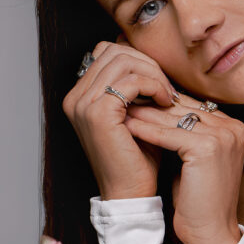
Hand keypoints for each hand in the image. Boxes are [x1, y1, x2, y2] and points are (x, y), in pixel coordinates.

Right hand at [62, 36, 177, 200]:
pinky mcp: (98, 113)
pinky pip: (131, 81)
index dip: (137, 59)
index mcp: (80, 96)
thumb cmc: (136, 157)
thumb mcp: (134, 114)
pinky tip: (166, 101)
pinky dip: (153, 86)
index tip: (159, 80)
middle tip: (167, 87)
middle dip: (147, 63)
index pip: (107, 51)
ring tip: (168, 95)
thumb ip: (133, 87)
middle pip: (114, 50)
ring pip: (123, 60)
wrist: (130, 193)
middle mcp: (75, 97)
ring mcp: (83, 104)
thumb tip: (148, 56)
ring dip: (153, 74)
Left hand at [123, 83, 243, 243]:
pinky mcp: (208, 147)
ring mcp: (224, 137)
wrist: (210, 232)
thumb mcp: (194, 159)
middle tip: (125, 100)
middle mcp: (234, 129)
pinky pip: (170, 134)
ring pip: (175, 119)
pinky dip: (147, 131)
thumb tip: (160, 111)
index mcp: (235, 129)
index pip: (194, 107)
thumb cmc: (198, 200)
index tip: (139, 102)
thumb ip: (187, 134)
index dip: (164, 105)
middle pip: (185, 109)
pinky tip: (127, 127)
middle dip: (154, 106)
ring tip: (121, 111)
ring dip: (146, 115)